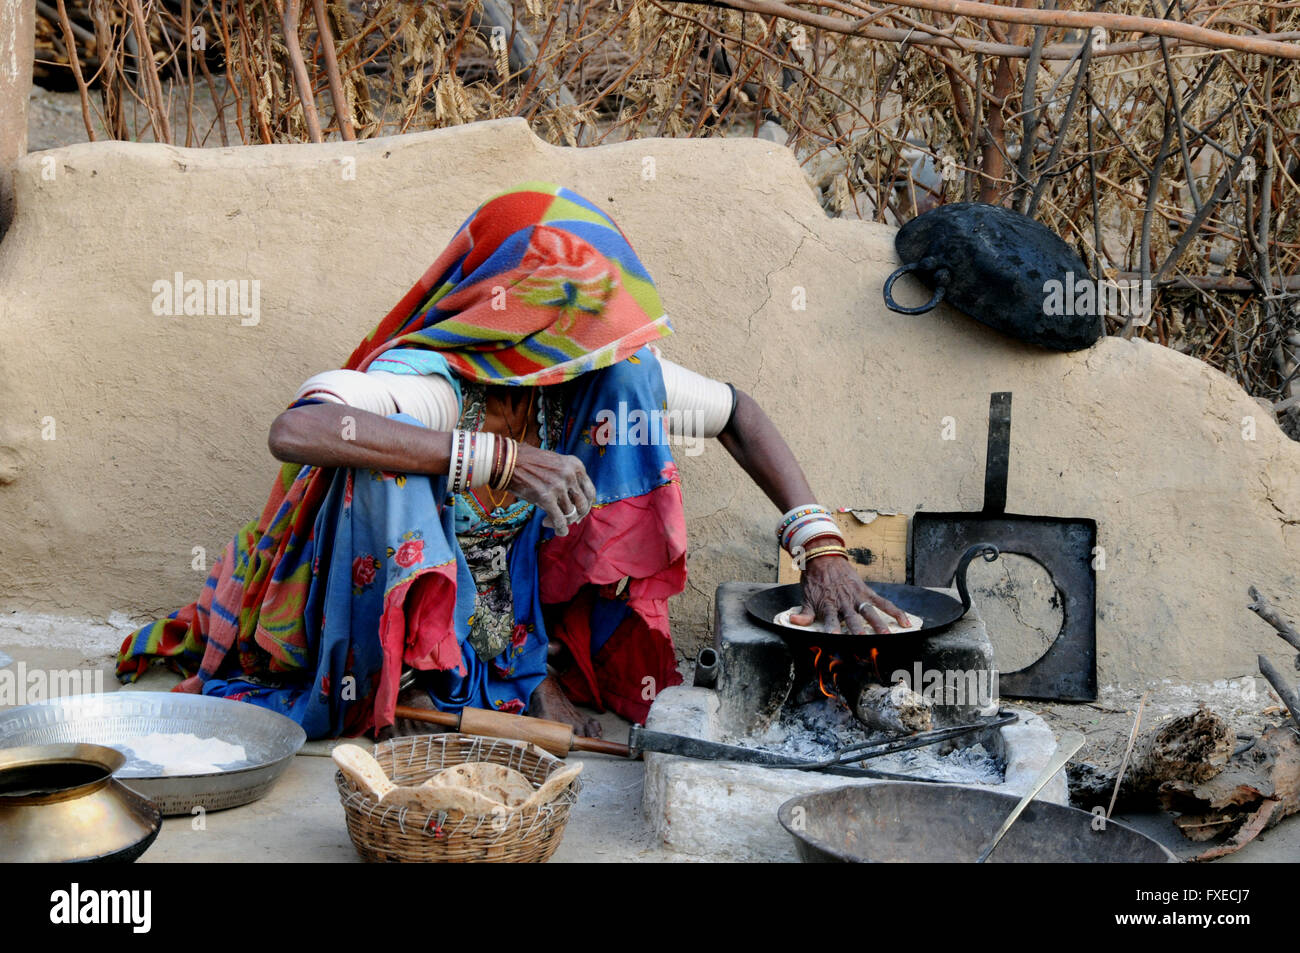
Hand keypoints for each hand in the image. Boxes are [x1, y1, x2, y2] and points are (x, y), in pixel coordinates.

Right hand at [507, 443, 595, 536]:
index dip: (586, 506)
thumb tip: (576, 507)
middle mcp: (570, 474)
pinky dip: (560, 529)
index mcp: (576, 465)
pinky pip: (559, 520)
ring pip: (570, 514)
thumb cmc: (529, 463)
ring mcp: (558, 486)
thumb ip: (568, 479)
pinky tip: (558, 532)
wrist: (507, 461)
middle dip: (576, 516)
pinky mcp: (546, 497)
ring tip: (549, 521)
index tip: (578, 513)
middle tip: (566, 520)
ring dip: (562, 522)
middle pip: (582, 505)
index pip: (590, 492)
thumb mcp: (557, 464)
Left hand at [791, 552, 913, 635]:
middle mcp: (844, 602)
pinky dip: (895, 611)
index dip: (832, 630)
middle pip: (853, 619)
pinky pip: (883, 602)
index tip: (835, 639)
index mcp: (829, 605)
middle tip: (866, 642)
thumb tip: (794, 622)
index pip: (831, 621)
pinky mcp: (866, 591)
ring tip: (887, 636)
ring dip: (879, 624)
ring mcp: (857, 596)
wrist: (823, 557)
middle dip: (859, 631)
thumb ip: (803, 614)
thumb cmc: (814, 580)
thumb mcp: (806, 597)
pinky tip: (905, 622)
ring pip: (870, 612)